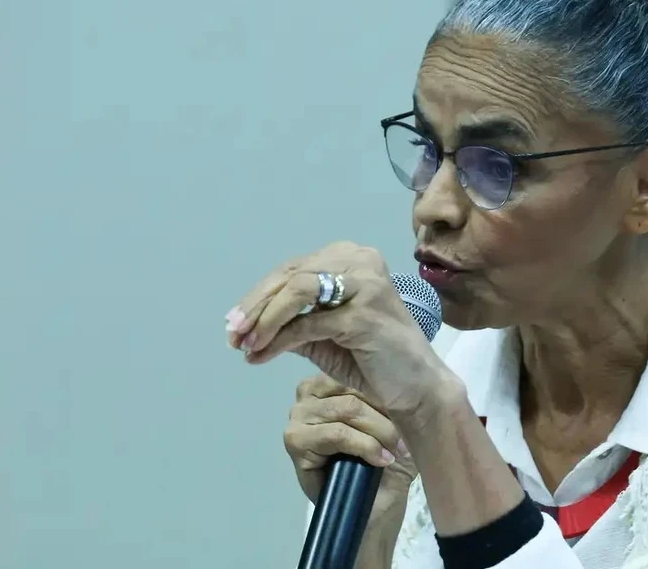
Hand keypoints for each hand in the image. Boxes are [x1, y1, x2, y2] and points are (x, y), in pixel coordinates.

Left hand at [225, 242, 455, 416]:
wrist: (416, 390)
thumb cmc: (374, 361)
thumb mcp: (325, 335)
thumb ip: (294, 322)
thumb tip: (247, 326)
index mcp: (353, 257)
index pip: (294, 269)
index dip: (259, 296)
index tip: (234, 323)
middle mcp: (361, 261)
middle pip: (291, 276)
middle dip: (255, 307)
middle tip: (231, 335)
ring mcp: (365, 285)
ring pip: (297, 292)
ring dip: (264, 320)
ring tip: (244, 345)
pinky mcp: (364, 314)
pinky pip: (308, 323)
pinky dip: (278, 340)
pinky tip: (261, 356)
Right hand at [283, 375, 416, 513]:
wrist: (378, 503)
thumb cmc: (388, 457)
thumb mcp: (396, 417)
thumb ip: (391, 392)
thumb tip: (400, 372)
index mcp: (330, 378)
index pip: (360, 371)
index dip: (387, 396)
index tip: (409, 416)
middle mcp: (309, 391)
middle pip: (355, 392)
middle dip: (385, 419)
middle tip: (404, 441)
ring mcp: (298, 415)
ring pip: (347, 410)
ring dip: (378, 433)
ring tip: (394, 452)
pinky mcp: (295, 441)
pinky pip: (336, 433)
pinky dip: (364, 446)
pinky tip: (379, 459)